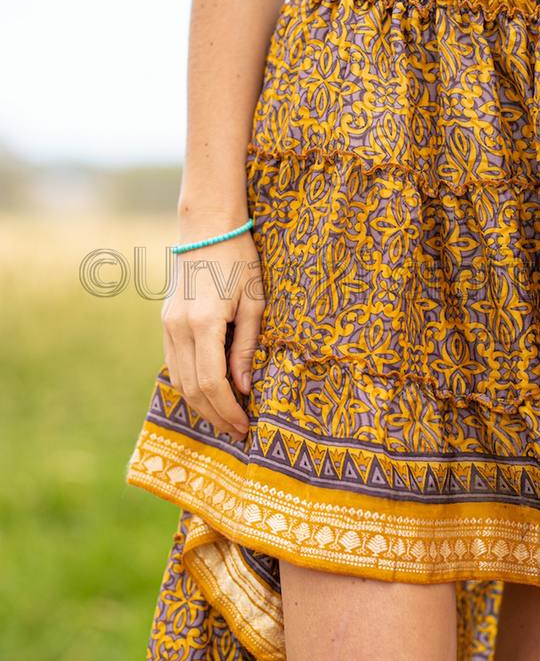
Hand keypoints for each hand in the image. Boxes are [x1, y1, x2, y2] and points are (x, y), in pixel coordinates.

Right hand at [161, 226, 265, 438]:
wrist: (206, 228)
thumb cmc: (239, 261)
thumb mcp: (254, 303)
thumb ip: (246, 347)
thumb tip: (243, 388)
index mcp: (203, 322)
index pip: (211, 383)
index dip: (228, 410)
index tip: (246, 426)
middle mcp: (178, 328)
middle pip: (191, 388)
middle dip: (215, 415)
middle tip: (238, 431)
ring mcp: (167, 326)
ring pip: (179, 381)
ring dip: (202, 405)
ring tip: (226, 419)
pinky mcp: (165, 323)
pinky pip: (175, 365)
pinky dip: (191, 386)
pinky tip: (211, 394)